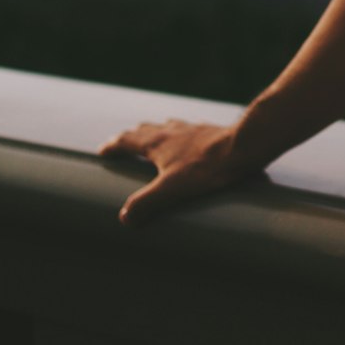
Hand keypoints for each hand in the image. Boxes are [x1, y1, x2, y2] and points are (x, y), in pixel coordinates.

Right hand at [98, 119, 253, 226]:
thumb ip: (147, 203)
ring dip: (154, 132)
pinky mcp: (207, 131)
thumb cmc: (206, 168)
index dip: (113, 146)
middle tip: (123, 145)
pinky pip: (187, 129)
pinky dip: (178, 134)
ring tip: (152, 139)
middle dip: (131, 138)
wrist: (241, 147)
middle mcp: (171, 131)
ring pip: (165, 126)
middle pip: (144, 130)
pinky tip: (188, 139)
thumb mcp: (171, 189)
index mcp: (157, 143)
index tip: (103, 151)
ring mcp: (190, 129)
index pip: (127, 140)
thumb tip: (125, 218)